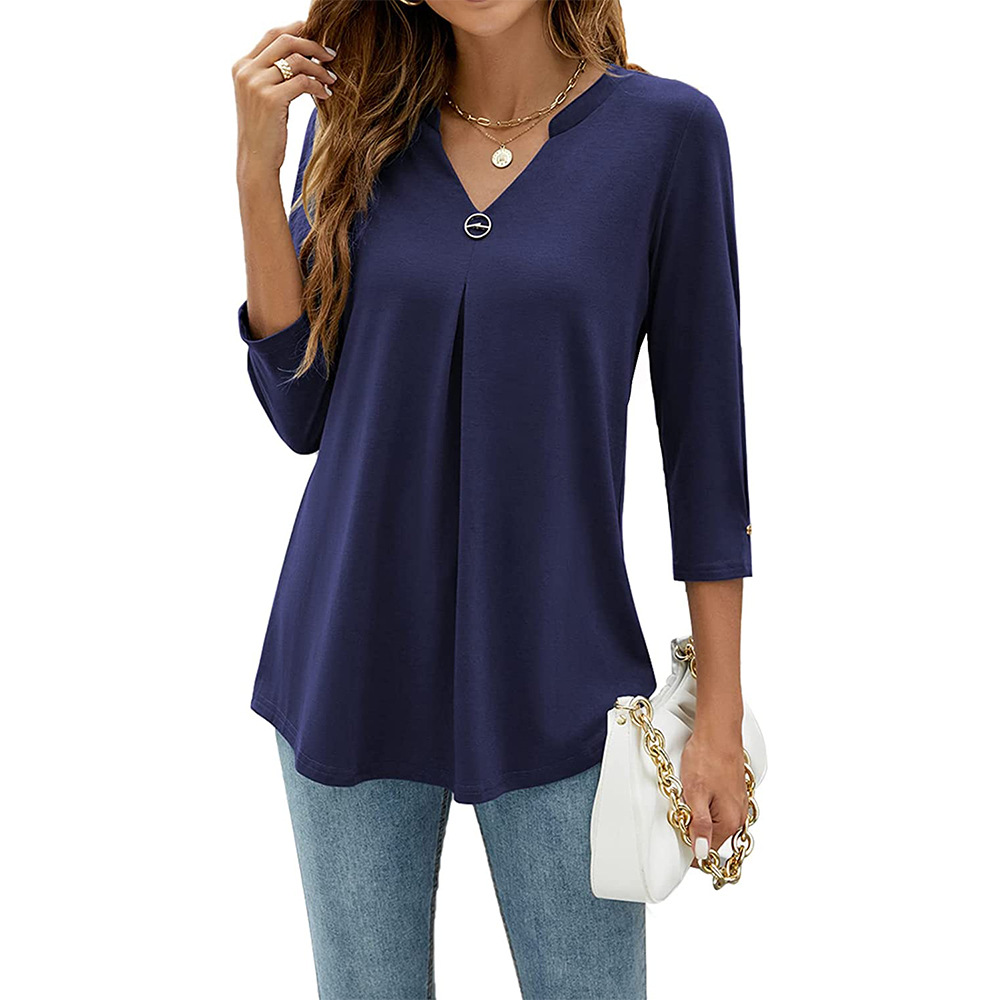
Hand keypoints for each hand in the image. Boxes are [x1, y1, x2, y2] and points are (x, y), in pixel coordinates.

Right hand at [232, 20, 337, 180]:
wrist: (256, 159)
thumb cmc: (264, 131)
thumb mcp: (262, 96)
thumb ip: (272, 73)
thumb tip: (299, 54)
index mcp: (242, 66)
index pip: (272, 35)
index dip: (297, 31)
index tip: (317, 36)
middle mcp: (246, 71)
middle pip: (285, 41)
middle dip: (312, 45)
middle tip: (331, 55)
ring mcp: (257, 84)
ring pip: (296, 61)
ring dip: (319, 69)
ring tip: (331, 80)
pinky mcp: (271, 99)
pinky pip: (303, 82)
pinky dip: (318, 87)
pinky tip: (326, 95)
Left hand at [680, 729, 747, 866]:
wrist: (718, 731)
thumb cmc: (707, 757)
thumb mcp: (695, 794)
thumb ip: (699, 825)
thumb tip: (701, 852)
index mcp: (730, 821)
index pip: (708, 850)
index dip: (690, 847)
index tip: (679, 837)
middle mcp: (739, 816)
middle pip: (713, 837)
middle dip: (695, 831)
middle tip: (682, 812)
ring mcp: (739, 803)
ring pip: (716, 822)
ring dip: (701, 817)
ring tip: (690, 798)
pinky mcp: (736, 792)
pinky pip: (720, 808)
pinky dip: (708, 805)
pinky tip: (700, 791)